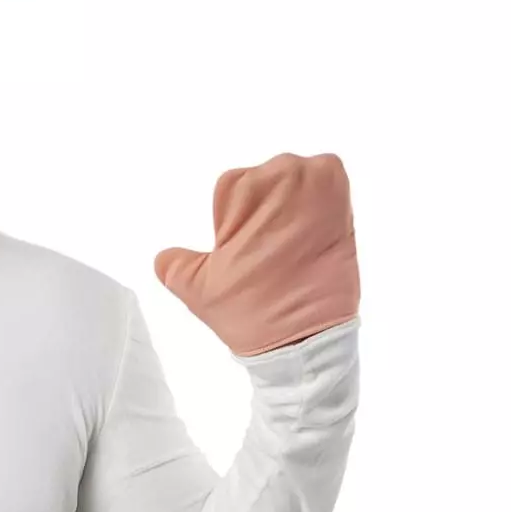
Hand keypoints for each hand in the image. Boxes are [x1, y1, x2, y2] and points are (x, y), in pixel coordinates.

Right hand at [154, 151, 358, 357]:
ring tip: (287, 251)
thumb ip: (174, 266)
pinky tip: (308, 239)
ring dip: (288, 209)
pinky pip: (323, 186)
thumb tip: (165, 258)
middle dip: (262, 213)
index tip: (242, 255)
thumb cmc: (253, 311)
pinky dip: (315, 206)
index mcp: (246, 185)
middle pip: (263, 182)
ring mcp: (321, 183)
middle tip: (265, 255)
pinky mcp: (345, 200)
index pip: (229, 191)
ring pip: (293, 182)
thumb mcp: (198, 290)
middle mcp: (287, 172)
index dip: (231, 226)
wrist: (309, 339)